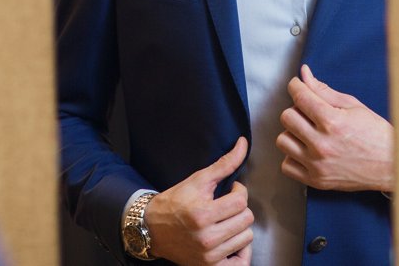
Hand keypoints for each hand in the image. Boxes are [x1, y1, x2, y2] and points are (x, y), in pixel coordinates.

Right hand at [143, 137, 254, 264]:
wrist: (151, 229)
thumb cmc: (174, 202)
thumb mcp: (198, 180)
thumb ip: (224, 164)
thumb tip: (243, 144)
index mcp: (202, 214)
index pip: (241, 200)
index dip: (238, 191)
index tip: (230, 191)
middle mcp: (206, 238)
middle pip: (246, 219)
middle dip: (239, 208)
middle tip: (226, 206)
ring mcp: (209, 256)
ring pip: (247, 238)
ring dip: (240, 227)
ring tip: (226, 221)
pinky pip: (241, 263)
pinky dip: (241, 252)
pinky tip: (231, 241)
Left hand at [277, 64, 393, 192]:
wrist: (391, 165)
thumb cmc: (375, 134)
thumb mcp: (353, 106)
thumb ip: (324, 90)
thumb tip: (304, 74)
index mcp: (332, 122)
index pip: (300, 96)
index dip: (295, 86)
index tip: (297, 85)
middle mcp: (321, 144)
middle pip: (287, 117)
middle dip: (296, 109)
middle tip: (309, 111)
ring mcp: (317, 164)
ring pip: (283, 141)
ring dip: (293, 132)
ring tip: (308, 132)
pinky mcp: (316, 181)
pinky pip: (287, 166)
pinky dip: (293, 156)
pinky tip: (306, 150)